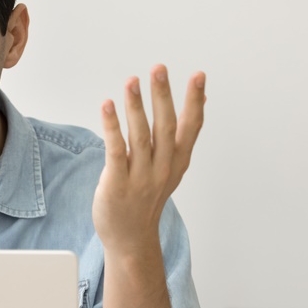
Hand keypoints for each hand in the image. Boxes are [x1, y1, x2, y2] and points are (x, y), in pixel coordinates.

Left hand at [93, 65, 204, 258]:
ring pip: (140, 137)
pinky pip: (116, 151)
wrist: (131, 239)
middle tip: (159, 69)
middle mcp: (162, 169)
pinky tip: (108, 106)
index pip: (190, 127)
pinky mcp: (117, 185)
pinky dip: (112, 127)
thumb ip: (181, 135)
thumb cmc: (147, 198)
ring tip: (132, 81)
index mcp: (177, 162)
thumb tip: (198, 100)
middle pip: (165, 127)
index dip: (195, 102)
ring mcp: (141, 178)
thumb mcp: (171, 167)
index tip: (199, 76)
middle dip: (163, 96)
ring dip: (136, 106)